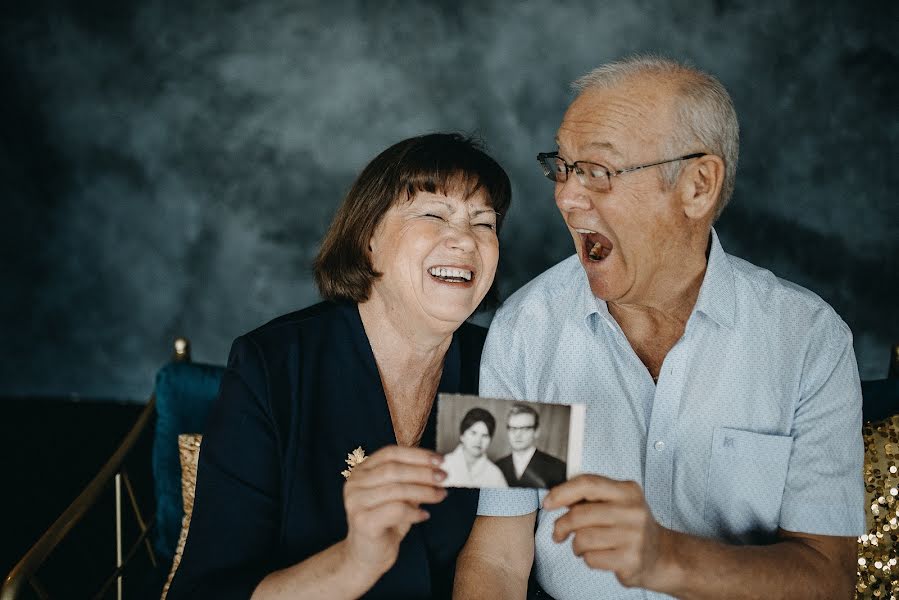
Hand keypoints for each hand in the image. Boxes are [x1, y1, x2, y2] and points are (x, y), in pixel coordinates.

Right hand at [341, 445, 447, 578]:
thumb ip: (411, 480)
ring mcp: (355, 502)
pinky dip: (414, 512)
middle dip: (423, 472)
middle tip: (444, 477)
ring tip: (440, 495)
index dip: (417, 454)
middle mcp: (354, 484)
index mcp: (362, 471)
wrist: (368, 555)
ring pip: (396, 489)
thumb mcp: (399, 496)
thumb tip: (438, 469)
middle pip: (394, 470)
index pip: (390, 453)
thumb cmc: (385, 523)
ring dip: (424, 491)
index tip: (439, 459)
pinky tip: (424, 516)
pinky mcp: (362, 521)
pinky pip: (395, 510)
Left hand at [542, 474, 670, 588]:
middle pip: (580, 514)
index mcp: (627, 490)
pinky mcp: (631, 559)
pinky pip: (591, 558)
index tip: (548, 503)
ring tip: (584, 546)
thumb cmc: (629, 526)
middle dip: (562, 525)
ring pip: (582, 538)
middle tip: (559, 532)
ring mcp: (634, 536)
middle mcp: (633, 510)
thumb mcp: (617, 502)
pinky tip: (599, 556)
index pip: (587, 483)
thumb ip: (589, 497)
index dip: (562, 492)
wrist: (661, 555)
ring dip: (576, 545)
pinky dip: (587, 559)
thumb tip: (555, 497)